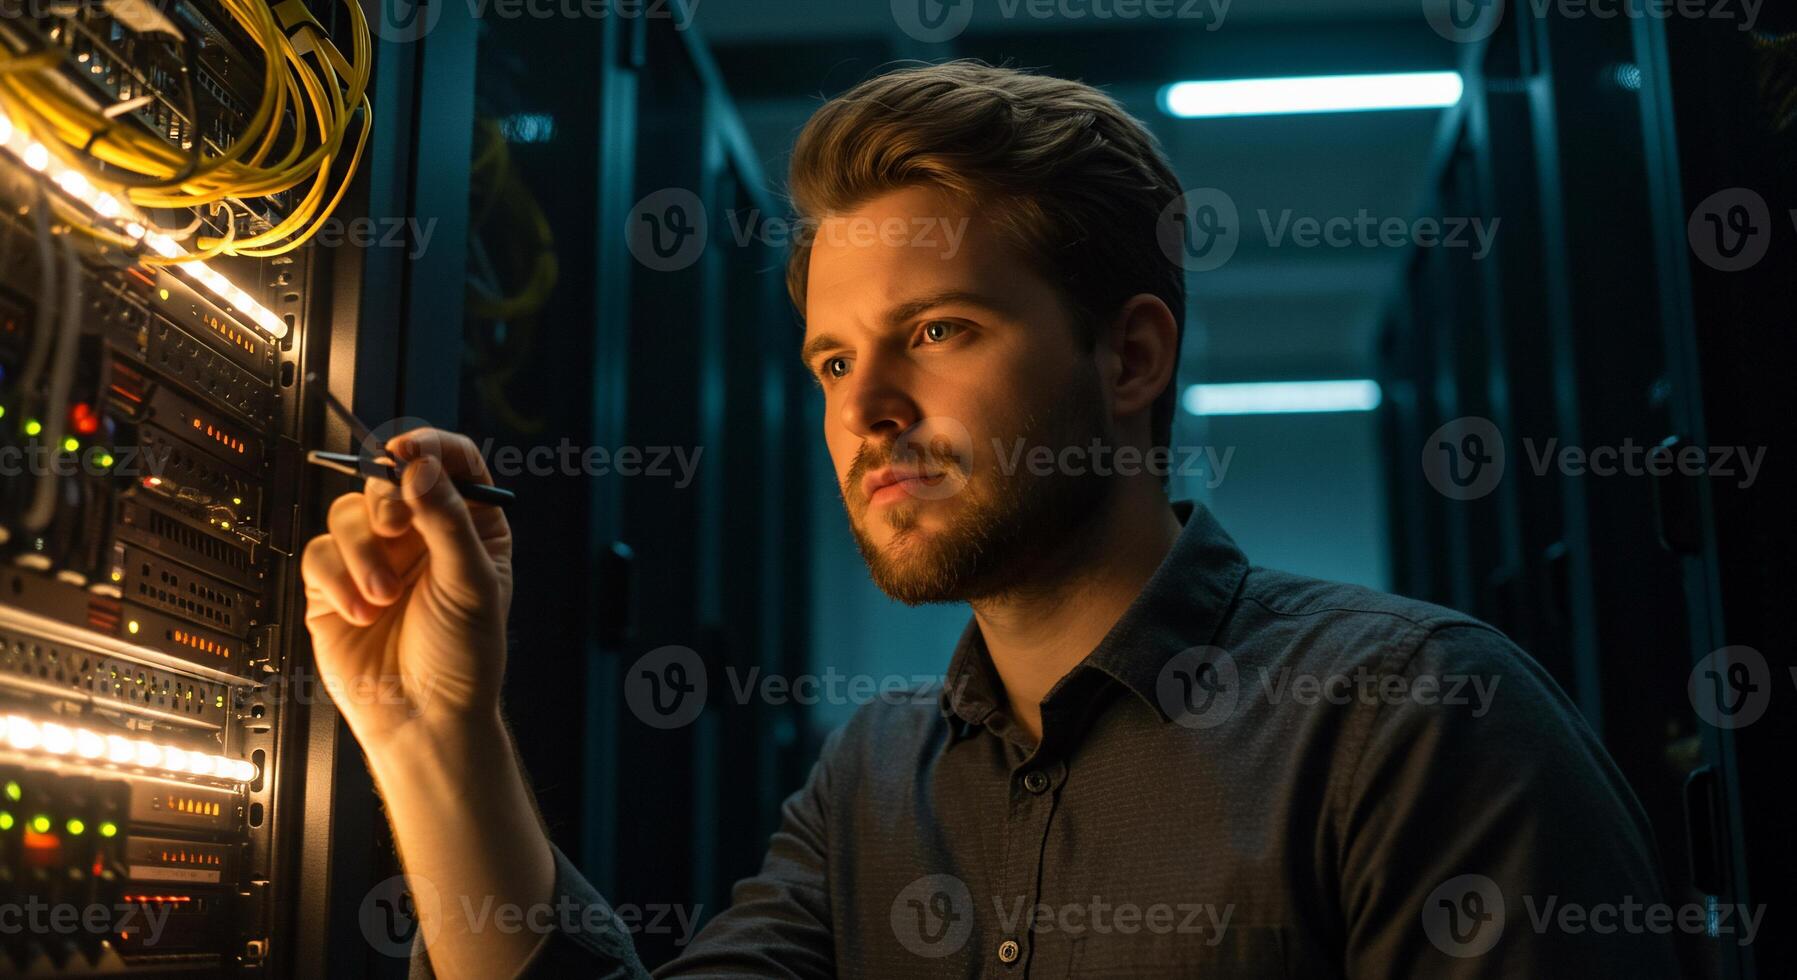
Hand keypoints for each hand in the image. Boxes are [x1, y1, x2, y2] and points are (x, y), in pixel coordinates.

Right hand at [300, 428, 512, 754]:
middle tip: (394, 530)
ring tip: (382, 597)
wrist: (422, 718)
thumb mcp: (470, 582)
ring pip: (348, 513)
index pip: (449, 461)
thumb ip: (447, 520)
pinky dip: (337, 580)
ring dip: (362, 553)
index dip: (428, 446)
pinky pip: (319, 554)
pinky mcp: (333, 585)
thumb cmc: (463, 656)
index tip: (408, 449)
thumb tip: (421, 466)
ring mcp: (374, 557)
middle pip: (387, 478)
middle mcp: (419, 534)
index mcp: (468, 525)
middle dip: (387, 501)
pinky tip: (360, 612)